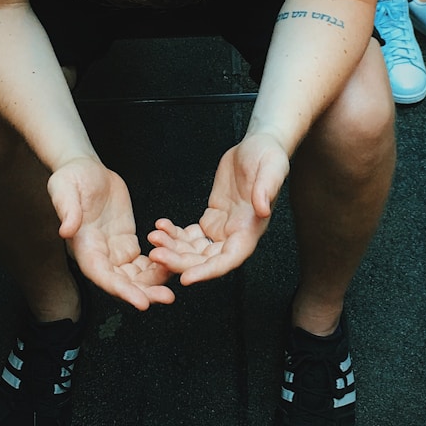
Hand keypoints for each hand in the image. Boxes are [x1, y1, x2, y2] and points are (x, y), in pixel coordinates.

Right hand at [48, 157, 174, 309]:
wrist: (85, 168)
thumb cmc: (71, 177)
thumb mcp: (65, 189)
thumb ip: (67, 210)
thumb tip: (65, 230)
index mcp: (83, 246)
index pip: (102, 275)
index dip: (122, 290)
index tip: (141, 302)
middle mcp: (99, 254)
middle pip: (122, 282)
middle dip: (144, 292)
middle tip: (167, 297)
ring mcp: (113, 249)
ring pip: (135, 276)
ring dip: (153, 283)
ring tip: (173, 287)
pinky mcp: (126, 241)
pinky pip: (143, 261)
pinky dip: (157, 266)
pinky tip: (173, 265)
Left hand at [148, 133, 289, 283]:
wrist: (257, 146)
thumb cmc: (269, 156)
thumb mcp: (271, 169)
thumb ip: (267, 190)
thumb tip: (263, 209)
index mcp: (251, 230)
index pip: (229, 259)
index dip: (207, 272)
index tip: (186, 278)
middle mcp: (236, 235)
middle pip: (206, 260)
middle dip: (180, 261)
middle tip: (156, 255)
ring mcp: (222, 229)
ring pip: (194, 251)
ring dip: (173, 249)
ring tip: (153, 237)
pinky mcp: (212, 218)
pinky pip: (190, 236)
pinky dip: (174, 234)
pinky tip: (161, 226)